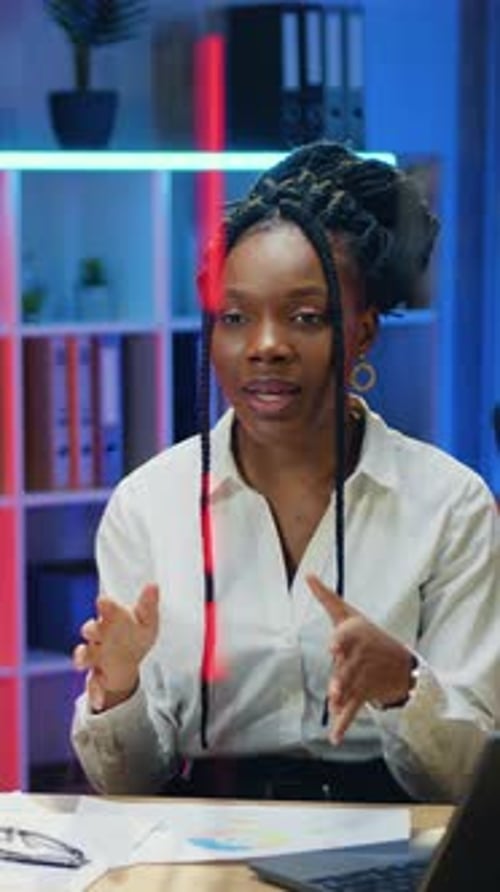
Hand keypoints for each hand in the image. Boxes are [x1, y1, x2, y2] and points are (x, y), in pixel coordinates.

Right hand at [73, 583, 159, 711]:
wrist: (128, 659)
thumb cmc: (135, 635)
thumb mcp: (147, 622)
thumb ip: (148, 605)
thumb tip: (153, 585)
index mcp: (113, 618)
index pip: (107, 608)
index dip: (105, 605)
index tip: (103, 600)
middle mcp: (100, 635)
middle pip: (91, 630)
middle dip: (92, 629)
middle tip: (94, 631)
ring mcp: (96, 656)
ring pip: (85, 655)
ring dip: (83, 657)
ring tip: (83, 663)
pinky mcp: (96, 676)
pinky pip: (93, 684)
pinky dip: (95, 693)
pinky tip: (99, 702)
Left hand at [306, 574, 414, 743]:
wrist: (403, 665)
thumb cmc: (370, 635)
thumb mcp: (350, 614)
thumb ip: (327, 598)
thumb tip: (307, 576)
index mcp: (355, 635)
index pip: (346, 638)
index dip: (340, 642)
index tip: (333, 648)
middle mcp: (360, 657)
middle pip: (346, 666)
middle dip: (342, 675)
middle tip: (335, 683)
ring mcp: (363, 677)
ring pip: (349, 688)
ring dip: (342, 698)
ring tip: (334, 703)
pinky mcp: (364, 695)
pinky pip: (352, 710)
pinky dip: (343, 724)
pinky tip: (333, 737)